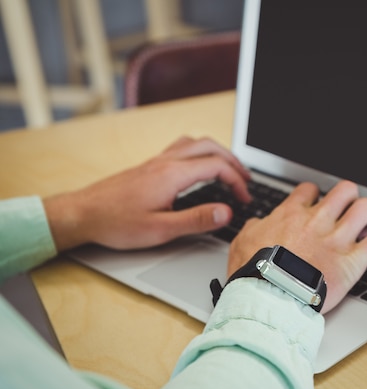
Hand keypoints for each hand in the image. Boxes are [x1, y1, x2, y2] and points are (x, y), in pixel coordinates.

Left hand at [43, 136, 251, 251]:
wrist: (82, 213)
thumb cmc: (116, 223)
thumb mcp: (161, 229)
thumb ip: (197, 220)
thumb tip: (226, 212)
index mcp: (173, 175)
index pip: (218, 167)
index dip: (237, 181)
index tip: (244, 198)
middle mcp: (166, 162)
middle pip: (210, 147)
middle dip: (234, 161)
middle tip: (246, 180)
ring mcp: (157, 161)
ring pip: (196, 143)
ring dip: (218, 152)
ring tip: (229, 169)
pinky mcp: (149, 166)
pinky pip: (182, 147)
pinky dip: (200, 152)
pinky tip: (199, 167)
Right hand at [228, 180, 366, 313]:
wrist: (268, 296)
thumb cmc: (254, 272)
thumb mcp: (243, 242)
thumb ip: (256, 227)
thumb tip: (261, 223)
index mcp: (291, 215)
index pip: (309, 190)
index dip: (315, 195)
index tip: (315, 203)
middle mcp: (317, 221)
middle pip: (343, 191)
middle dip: (346, 197)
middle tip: (345, 210)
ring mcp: (337, 240)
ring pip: (364, 208)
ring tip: (365, 222)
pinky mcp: (352, 261)